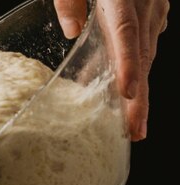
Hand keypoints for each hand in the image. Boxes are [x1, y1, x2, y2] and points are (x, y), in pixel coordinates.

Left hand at [53, 0, 169, 140]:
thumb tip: (72, 31)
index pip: (126, 33)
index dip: (129, 65)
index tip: (128, 94)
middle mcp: (145, 2)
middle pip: (142, 54)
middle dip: (140, 97)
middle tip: (134, 131)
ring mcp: (153, 5)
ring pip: (148, 52)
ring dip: (141, 90)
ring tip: (133, 124)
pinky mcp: (153, 7)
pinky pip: (146, 42)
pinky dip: (139, 68)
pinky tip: (131, 92)